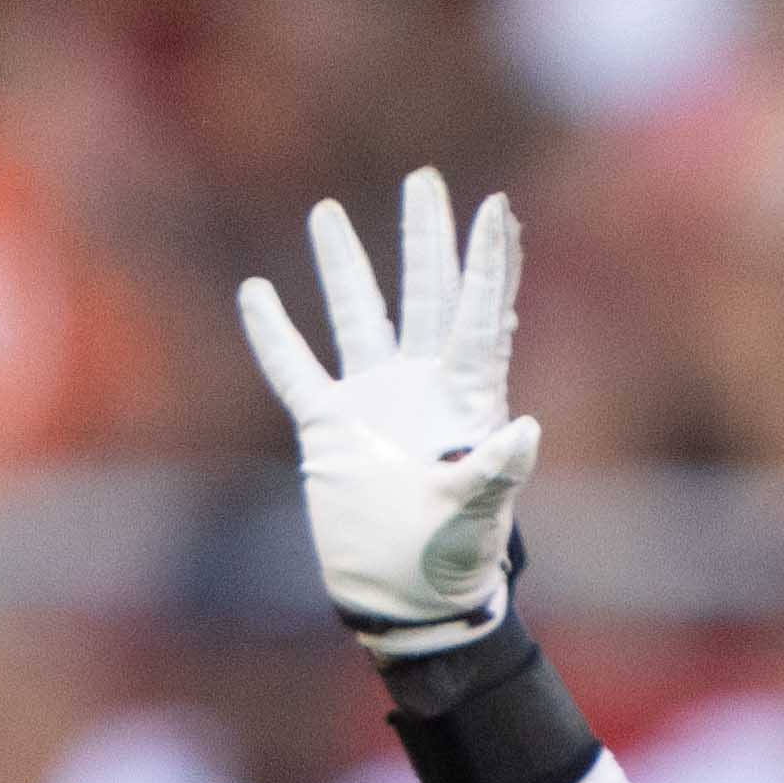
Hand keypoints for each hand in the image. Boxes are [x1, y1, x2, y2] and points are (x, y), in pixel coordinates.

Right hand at [229, 174, 540, 656]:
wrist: (404, 602)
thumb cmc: (453, 562)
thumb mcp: (476, 515)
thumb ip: (496, 472)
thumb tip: (527, 430)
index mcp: (467, 399)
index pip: (479, 313)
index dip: (489, 260)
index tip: (497, 207)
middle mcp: (424, 388)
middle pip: (426, 293)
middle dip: (427, 237)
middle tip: (426, 180)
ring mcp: (376, 404)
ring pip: (359, 317)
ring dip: (345, 268)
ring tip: (328, 212)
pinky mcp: (332, 430)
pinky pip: (296, 371)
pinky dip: (276, 335)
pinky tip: (256, 293)